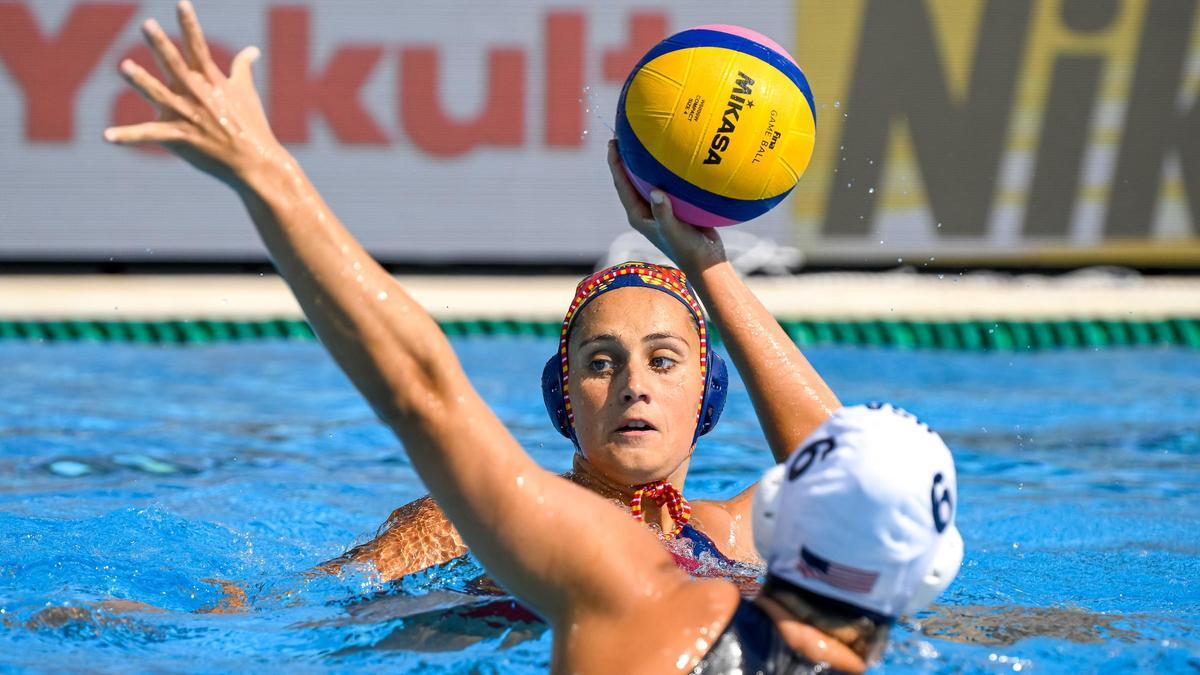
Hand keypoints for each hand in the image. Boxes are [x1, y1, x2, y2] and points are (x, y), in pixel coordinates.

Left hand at [104, 1, 282, 187]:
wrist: (254, 162)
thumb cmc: (252, 125)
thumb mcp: (247, 92)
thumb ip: (243, 67)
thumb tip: (253, 50)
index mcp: (211, 80)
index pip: (198, 47)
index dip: (190, 24)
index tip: (181, 3)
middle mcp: (197, 94)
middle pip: (176, 65)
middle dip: (161, 45)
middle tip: (148, 25)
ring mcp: (188, 116)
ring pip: (159, 95)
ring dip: (141, 82)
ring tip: (124, 67)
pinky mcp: (181, 138)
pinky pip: (149, 135)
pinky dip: (127, 136)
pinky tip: (106, 136)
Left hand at [607, 139, 726, 274]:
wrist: (706, 260)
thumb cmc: (687, 249)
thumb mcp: (674, 231)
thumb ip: (664, 213)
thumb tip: (656, 192)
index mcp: (638, 215)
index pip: (621, 184)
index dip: (615, 163)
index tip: (612, 143)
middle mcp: (645, 209)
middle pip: (630, 178)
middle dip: (625, 157)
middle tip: (624, 133)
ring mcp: (659, 207)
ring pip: (648, 178)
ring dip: (645, 160)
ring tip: (646, 138)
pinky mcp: (674, 205)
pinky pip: (667, 181)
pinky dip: (667, 168)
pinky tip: (677, 153)